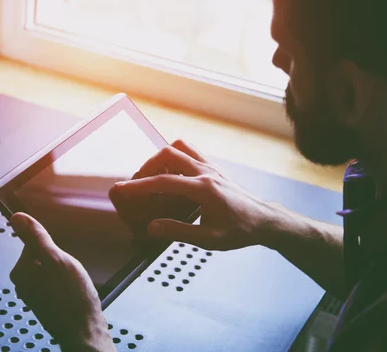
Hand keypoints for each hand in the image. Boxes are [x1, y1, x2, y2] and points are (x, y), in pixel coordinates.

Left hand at [9, 213, 115, 351]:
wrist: (85, 330)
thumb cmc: (72, 298)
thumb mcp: (57, 260)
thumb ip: (37, 238)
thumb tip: (17, 218)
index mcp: (21, 271)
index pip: (34, 242)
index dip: (53, 245)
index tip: (63, 255)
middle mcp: (23, 283)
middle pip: (44, 255)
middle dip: (60, 259)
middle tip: (70, 271)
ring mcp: (35, 294)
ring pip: (52, 269)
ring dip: (65, 271)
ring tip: (74, 282)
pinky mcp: (46, 302)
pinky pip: (56, 283)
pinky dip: (67, 283)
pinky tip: (74, 291)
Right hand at [109, 140, 271, 250]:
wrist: (264, 220)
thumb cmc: (241, 230)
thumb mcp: (209, 239)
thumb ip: (178, 232)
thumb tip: (153, 227)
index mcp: (204, 189)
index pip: (164, 181)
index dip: (139, 185)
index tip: (122, 188)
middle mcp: (206, 172)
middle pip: (169, 154)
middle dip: (148, 166)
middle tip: (138, 183)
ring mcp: (210, 167)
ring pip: (179, 147)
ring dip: (161, 157)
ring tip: (153, 175)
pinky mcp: (213, 168)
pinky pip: (190, 152)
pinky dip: (175, 157)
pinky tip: (171, 174)